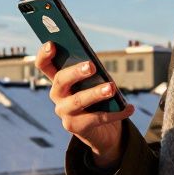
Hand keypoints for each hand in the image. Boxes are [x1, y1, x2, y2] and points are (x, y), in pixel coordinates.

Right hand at [34, 42, 134, 166]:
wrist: (101, 131)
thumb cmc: (97, 100)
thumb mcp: (93, 84)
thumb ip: (91, 73)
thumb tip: (96, 65)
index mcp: (59, 80)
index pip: (44, 65)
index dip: (44, 54)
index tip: (52, 44)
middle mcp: (57, 96)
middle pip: (60, 81)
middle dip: (75, 72)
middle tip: (91, 66)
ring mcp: (64, 113)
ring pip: (77, 101)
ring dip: (95, 93)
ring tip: (111, 88)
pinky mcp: (76, 128)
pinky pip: (97, 118)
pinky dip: (116, 113)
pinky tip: (129, 108)